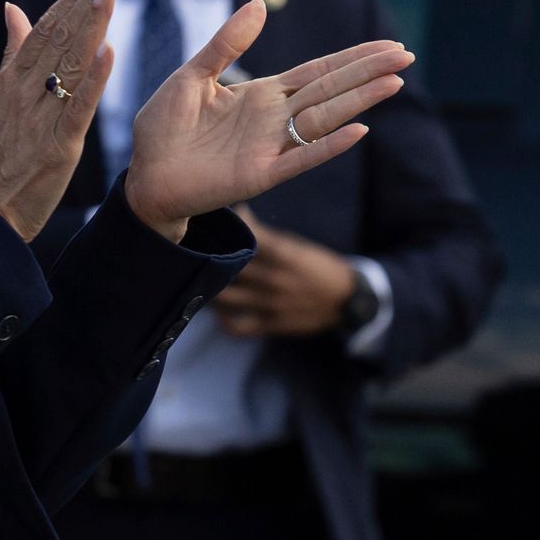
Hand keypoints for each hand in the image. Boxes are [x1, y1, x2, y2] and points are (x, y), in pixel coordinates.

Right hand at [0, 0, 118, 238]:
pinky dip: (93, 79)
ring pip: (69, 64)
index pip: (45, 28)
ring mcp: (40, 117)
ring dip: (91, 26)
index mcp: (13, 79)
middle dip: (86, 0)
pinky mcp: (58, 145)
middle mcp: (25, 91)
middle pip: (59, 37)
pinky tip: (109, 51)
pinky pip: (77, 107)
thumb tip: (13, 9)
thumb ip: (11, 53)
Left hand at [123, 11, 407, 240]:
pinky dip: (328, 146)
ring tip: (393, 83)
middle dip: (368, 72)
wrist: (143, 176)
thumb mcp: (192, 75)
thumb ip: (226, 43)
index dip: (352, 57)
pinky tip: (358, 132)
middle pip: (331, 90)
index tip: (388, 44)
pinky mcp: (259, 175)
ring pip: (324, 119)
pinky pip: (300, 158)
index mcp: (261, 94)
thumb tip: (260, 4)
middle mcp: (274, 120)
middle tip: (407, 56)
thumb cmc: (164, 129)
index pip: (317, 71)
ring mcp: (270, 147)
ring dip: (359, 101)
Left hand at [213, 220, 359, 336]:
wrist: (346, 300)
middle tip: (193, 256)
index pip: (247, 240)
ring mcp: (272, 304)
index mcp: (284, 254)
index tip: (209, 227)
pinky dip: (224, 321)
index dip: (226, 233)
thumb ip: (266, 234)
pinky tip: (220, 312)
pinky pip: (239, 327)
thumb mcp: (296, 246)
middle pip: (231, 268)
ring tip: (201, 283)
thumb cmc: (316, 266)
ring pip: (227, 299)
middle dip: (210, 261)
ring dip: (210, 291)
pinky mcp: (272, 324)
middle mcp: (275, 279)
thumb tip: (239, 212)